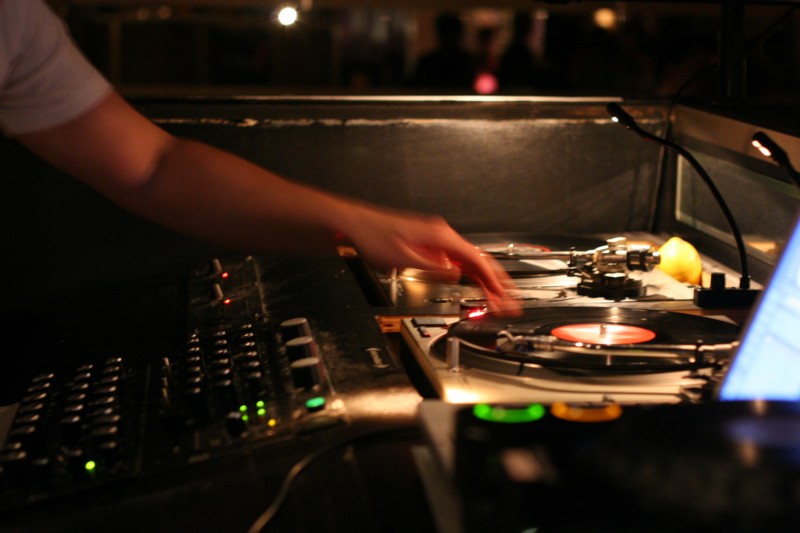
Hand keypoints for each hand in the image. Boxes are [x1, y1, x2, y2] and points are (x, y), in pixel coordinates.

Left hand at [342, 205, 520, 314]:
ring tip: (501, 300)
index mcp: (440, 236)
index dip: (493, 280)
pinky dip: (470, 276)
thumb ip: (433, 269)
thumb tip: (456, 275)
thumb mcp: (402, 258)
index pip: (476, 259)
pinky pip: (458, 262)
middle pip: (479, 260)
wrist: (355, 225)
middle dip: (498, 283)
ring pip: (470, 262)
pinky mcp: (430, 246)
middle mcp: (442, 236)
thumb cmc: (373, 236)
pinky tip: (477, 287)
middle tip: (512, 303)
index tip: (504, 296)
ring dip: (486, 282)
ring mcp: (437, 241)